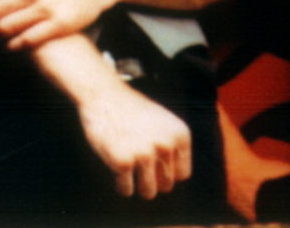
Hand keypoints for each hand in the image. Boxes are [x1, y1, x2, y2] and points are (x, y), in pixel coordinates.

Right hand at [77, 81, 192, 198]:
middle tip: (142, 175)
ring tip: (134, 181)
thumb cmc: (134, 112)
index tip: (156, 171)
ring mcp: (144, 154)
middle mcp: (166, 145)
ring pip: (149, 192)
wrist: (107, 97)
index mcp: (181, 135)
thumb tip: (172, 181)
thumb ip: (172, 147)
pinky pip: (126, 190)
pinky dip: (122, 188)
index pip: (182, 174)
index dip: (168, 175)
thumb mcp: (164, 124)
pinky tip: (119, 177)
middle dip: (154, 184)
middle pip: (166, 184)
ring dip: (140, 190)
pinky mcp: (122, 162)